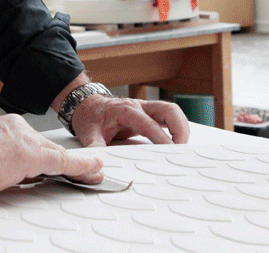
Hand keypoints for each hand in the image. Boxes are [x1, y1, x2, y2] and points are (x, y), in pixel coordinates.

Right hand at [0, 114, 102, 196]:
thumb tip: (7, 175)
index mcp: (7, 128)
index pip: (35, 143)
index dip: (49, 155)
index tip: (57, 163)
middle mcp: (19, 130)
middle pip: (50, 148)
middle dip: (69, 162)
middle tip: (89, 169)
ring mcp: (26, 142)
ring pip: (58, 155)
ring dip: (79, 166)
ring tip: (95, 173)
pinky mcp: (31, 156)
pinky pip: (64, 162)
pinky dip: (82, 167)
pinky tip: (95, 170)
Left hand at [69, 96, 190, 146]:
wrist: (86, 105)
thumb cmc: (89, 116)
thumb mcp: (87, 132)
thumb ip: (94, 147)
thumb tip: (98, 163)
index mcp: (125, 110)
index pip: (149, 124)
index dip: (161, 137)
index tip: (171, 150)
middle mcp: (139, 107)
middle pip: (169, 110)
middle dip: (180, 129)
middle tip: (182, 149)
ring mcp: (146, 109)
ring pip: (172, 112)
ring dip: (182, 128)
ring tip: (182, 148)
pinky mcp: (149, 114)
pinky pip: (168, 118)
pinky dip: (177, 129)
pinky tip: (177, 143)